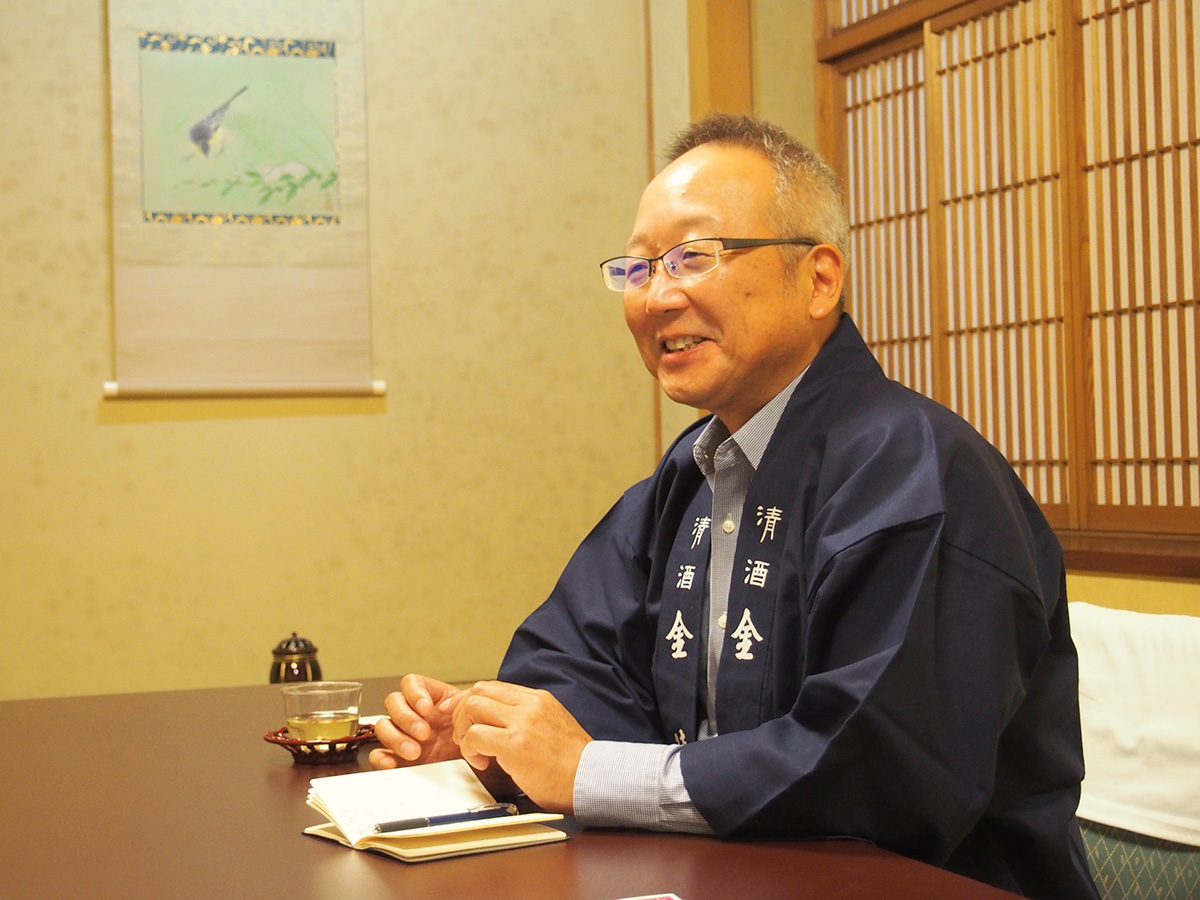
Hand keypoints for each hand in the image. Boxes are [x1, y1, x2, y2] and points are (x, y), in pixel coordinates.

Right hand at [368, 674, 463, 769]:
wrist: (475, 763)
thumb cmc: (472, 737)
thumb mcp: (471, 715)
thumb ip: (462, 703)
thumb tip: (449, 704)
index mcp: (430, 698)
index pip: (410, 683)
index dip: (415, 693)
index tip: (426, 708)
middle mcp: (413, 713)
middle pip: (393, 702)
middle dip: (406, 717)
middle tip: (424, 733)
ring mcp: (402, 734)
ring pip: (382, 726)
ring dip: (395, 738)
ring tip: (414, 752)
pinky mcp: (396, 757)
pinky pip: (377, 754)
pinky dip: (381, 759)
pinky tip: (393, 763)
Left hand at [451, 681, 590, 812]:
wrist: (590, 779)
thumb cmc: (571, 762)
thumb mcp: (551, 724)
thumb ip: (527, 717)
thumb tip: (499, 721)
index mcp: (537, 698)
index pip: (492, 687)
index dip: (469, 700)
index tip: (458, 715)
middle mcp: (529, 704)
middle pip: (478, 691)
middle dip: (461, 713)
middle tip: (463, 736)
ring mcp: (522, 722)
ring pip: (472, 708)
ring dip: (463, 731)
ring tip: (473, 751)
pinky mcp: (515, 744)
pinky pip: (475, 736)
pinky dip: (470, 749)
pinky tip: (482, 762)